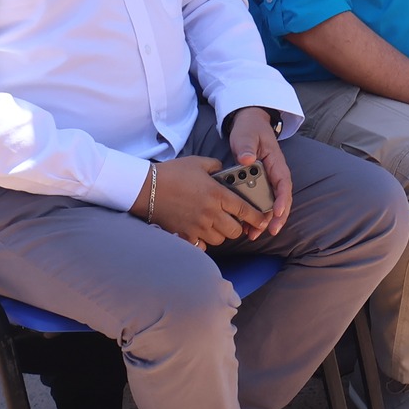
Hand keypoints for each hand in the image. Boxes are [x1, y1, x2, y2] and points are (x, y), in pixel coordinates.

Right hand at [134, 155, 267, 246]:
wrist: (146, 188)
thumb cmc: (172, 173)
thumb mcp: (198, 163)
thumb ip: (216, 166)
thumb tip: (224, 170)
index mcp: (217, 194)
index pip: (245, 210)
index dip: (257, 217)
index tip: (262, 220)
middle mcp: (210, 213)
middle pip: (235, 231)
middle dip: (238, 228)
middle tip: (233, 221)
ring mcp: (197, 226)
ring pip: (220, 239)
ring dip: (221, 234)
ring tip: (216, 225)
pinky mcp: (185, 234)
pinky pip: (202, 245)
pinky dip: (205, 241)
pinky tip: (201, 233)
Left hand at [225, 107, 293, 235]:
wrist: (248, 123)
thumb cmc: (249, 128)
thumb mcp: (247, 134)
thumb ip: (246, 146)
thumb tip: (247, 159)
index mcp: (276, 163)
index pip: (284, 183)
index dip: (282, 199)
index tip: (278, 213)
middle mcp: (274, 174)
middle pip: (280, 199)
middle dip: (277, 217)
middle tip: (269, 231)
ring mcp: (267, 180)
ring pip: (271, 204)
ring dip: (264, 220)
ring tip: (253, 234)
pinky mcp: (257, 184)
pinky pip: (259, 202)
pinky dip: (254, 215)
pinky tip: (245, 226)